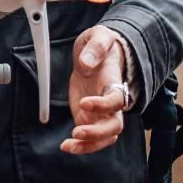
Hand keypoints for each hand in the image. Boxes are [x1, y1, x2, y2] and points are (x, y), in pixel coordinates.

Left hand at [62, 26, 129, 155]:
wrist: (97, 54)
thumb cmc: (101, 44)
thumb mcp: (99, 36)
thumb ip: (95, 47)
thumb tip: (86, 65)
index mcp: (114, 82)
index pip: (116, 99)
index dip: (103, 105)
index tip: (84, 102)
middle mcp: (111, 102)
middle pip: (115, 126)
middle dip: (97, 133)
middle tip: (77, 132)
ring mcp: (101, 113)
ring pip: (104, 137)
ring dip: (88, 145)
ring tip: (67, 146)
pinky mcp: (88, 117)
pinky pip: (89, 138)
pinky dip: (80, 145)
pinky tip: (66, 146)